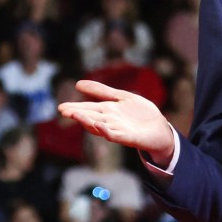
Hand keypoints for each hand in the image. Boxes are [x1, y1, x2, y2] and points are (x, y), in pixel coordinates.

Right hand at [58, 80, 174, 163]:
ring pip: (100, 127)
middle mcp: (110, 121)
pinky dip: (106, 131)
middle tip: (64, 111)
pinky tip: (98, 125)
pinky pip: (116, 135)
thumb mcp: (121, 97)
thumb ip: (102, 91)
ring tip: (77, 115)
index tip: (61, 107)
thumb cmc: (140, 114)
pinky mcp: (130, 138)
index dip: (74, 108)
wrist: (160, 129)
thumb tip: (77, 84)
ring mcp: (119, 130)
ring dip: (88, 122)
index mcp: (107, 112)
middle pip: (90, 117)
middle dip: (78, 114)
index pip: (87, 109)